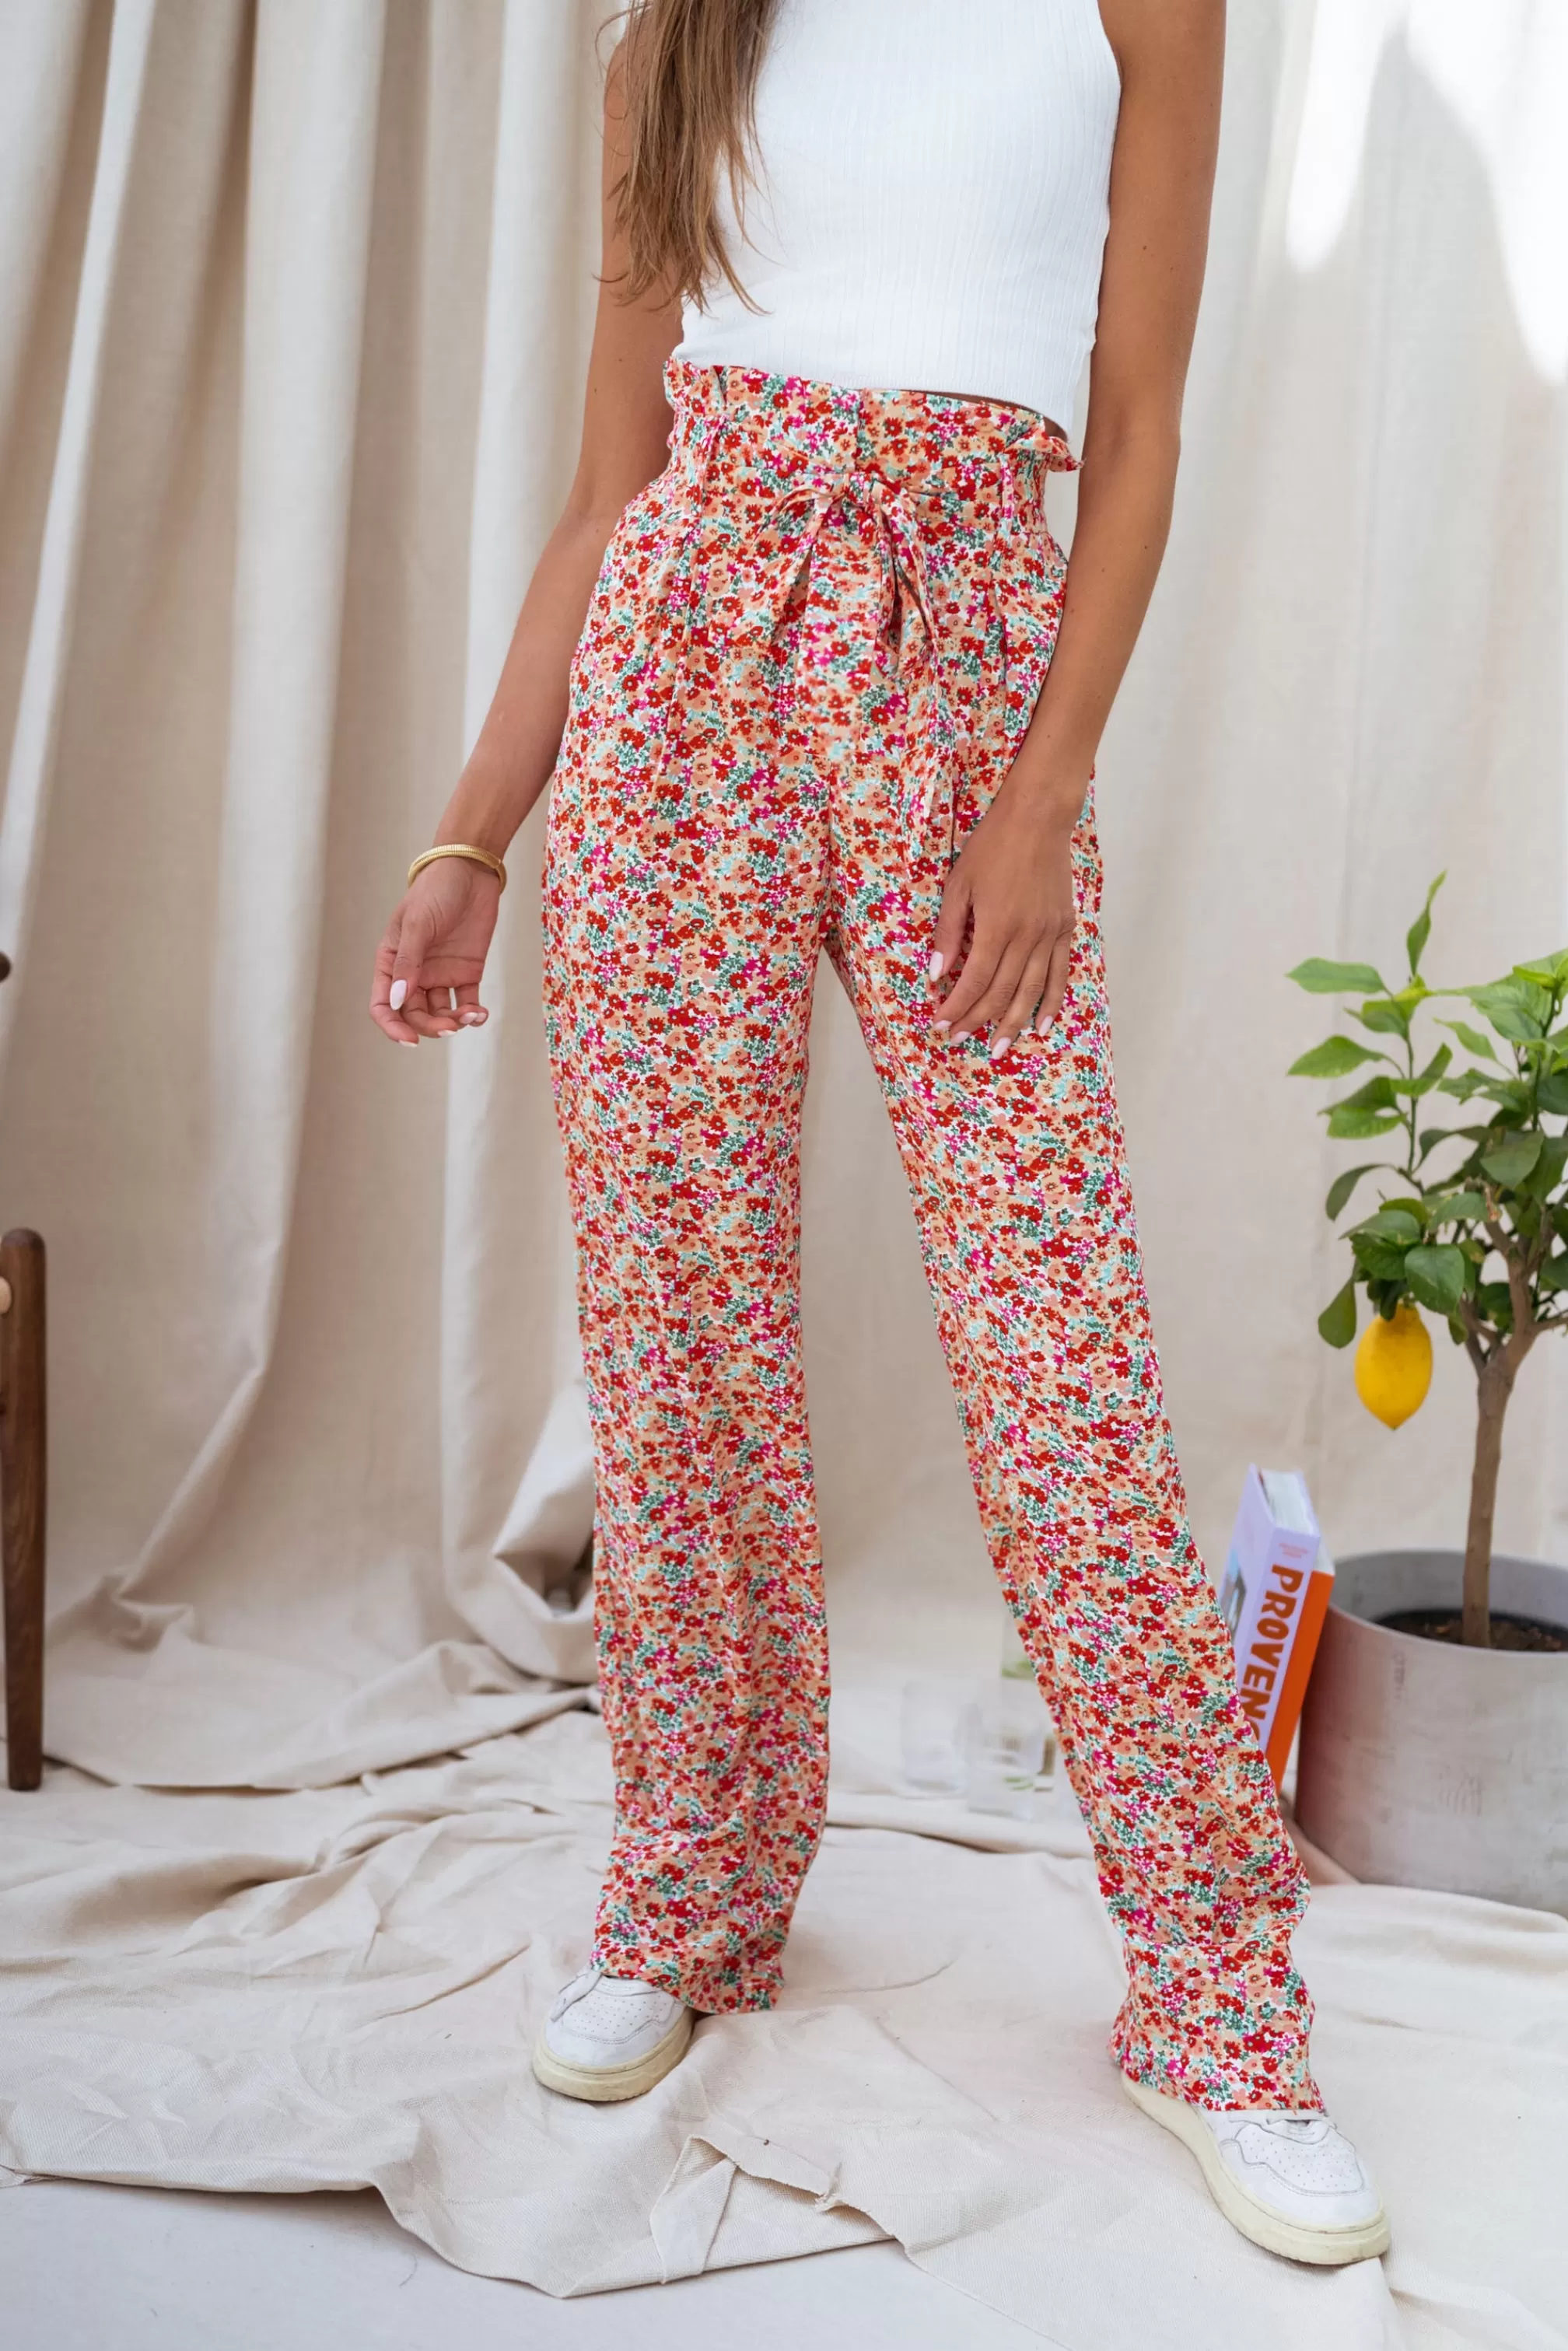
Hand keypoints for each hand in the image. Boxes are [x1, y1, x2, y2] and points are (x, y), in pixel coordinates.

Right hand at [370, 855, 500, 1043]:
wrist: (471, 871)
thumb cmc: (435, 891)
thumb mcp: (418, 924)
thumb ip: (409, 963)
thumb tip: (398, 1001)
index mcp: (391, 962)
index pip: (384, 1004)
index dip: (393, 1026)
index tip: (409, 1040)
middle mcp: (414, 973)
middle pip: (414, 1014)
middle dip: (430, 1027)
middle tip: (450, 1027)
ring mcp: (440, 974)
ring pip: (441, 1013)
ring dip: (454, 1022)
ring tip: (471, 1016)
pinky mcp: (466, 972)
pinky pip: (466, 1002)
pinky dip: (473, 1013)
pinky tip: (480, 1014)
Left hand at [929, 775, 1080, 1056]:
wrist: (1038, 818)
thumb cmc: (992, 846)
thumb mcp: (958, 884)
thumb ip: (949, 932)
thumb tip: (937, 975)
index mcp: (997, 926)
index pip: (975, 980)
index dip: (956, 1007)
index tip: (940, 1024)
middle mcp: (1027, 936)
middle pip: (1002, 992)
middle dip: (978, 1020)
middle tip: (959, 1040)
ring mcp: (1050, 934)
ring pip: (1033, 991)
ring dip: (1014, 1023)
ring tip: (1001, 1048)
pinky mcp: (1065, 928)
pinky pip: (1060, 974)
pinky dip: (1052, 1002)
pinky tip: (1043, 1025)